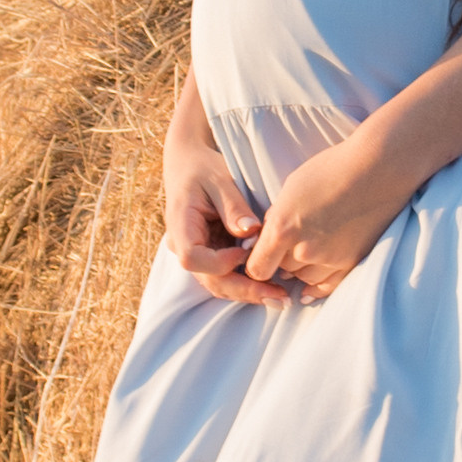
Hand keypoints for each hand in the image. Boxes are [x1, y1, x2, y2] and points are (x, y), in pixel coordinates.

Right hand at [163, 143, 284, 302]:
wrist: (189, 164)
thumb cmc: (204, 167)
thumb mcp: (220, 180)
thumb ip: (234, 207)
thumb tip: (252, 232)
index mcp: (180, 224)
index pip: (192, 257)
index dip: (220, 262)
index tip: (246, 252)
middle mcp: (183, 245)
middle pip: (209, 280)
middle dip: (244, 290)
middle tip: (279, 297)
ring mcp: (195, 253)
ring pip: (218, 283)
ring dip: (248, 292)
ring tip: (281, 297)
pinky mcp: (209, 254)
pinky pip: (224, 276)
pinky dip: (246, 282)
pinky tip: (271, 286)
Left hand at [241, 133, 411, 305]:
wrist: (377, 168)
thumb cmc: (332, 169)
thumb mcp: (291, 187)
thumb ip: (277, 217)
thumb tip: (267, 237)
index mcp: (282, 228)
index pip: (257, 267)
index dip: (256, 263)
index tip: (259, 258)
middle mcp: (304, 249)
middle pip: (282, 271)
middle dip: (282, 259)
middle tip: (292, 242)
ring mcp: (330, 259)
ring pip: (304, 278)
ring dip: (302, 269)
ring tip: (309, 249)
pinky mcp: (352, 263)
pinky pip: (327, 287)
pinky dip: (315, 288)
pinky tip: (309, 291)